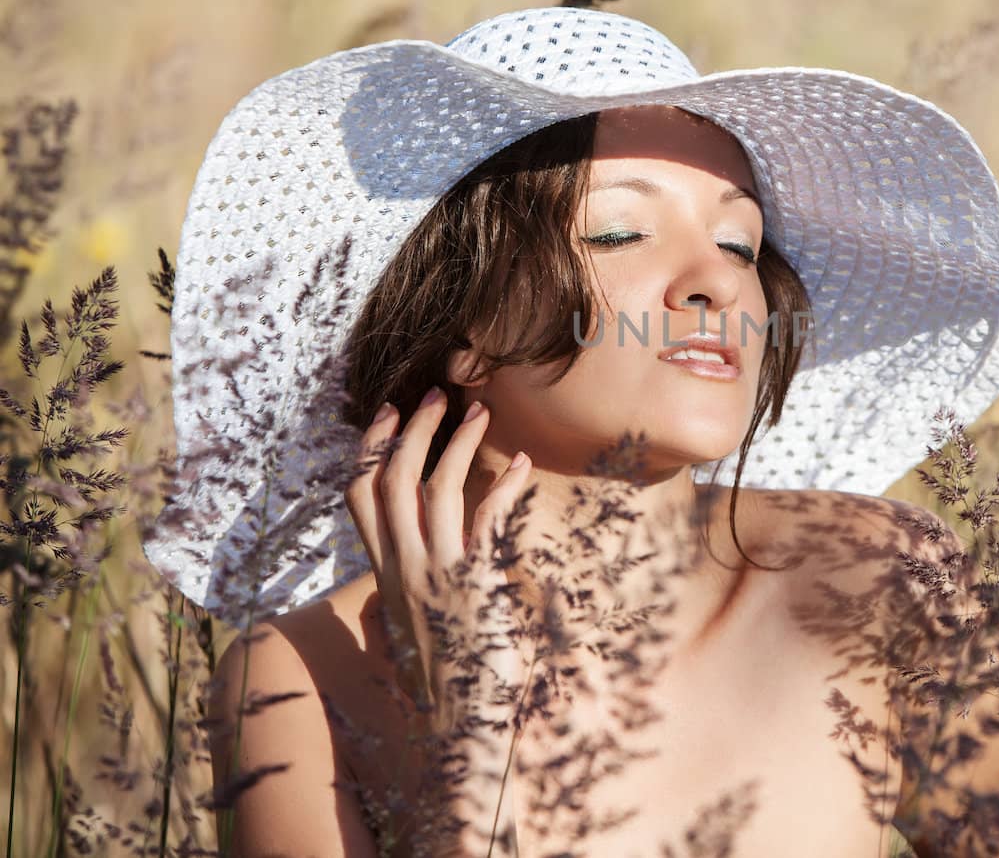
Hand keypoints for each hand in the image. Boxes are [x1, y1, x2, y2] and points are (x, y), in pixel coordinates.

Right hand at [344, 385, 537, 848]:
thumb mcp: (416, 627)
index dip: (368, 449)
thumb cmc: (449, 675)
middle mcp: (403, 569)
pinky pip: (485, 519)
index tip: (388, 412)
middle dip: (412, 429)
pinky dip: (502, 487)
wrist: (463, 725)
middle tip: (438, 393)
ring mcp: (435, 575)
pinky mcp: (472, 585)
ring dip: (456, 444)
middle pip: (389, 480)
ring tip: (481, 411)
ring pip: (431, 490)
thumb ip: (408, 591)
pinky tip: (519, 467)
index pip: (358, 498)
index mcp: (386, 574)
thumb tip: (406, 569)